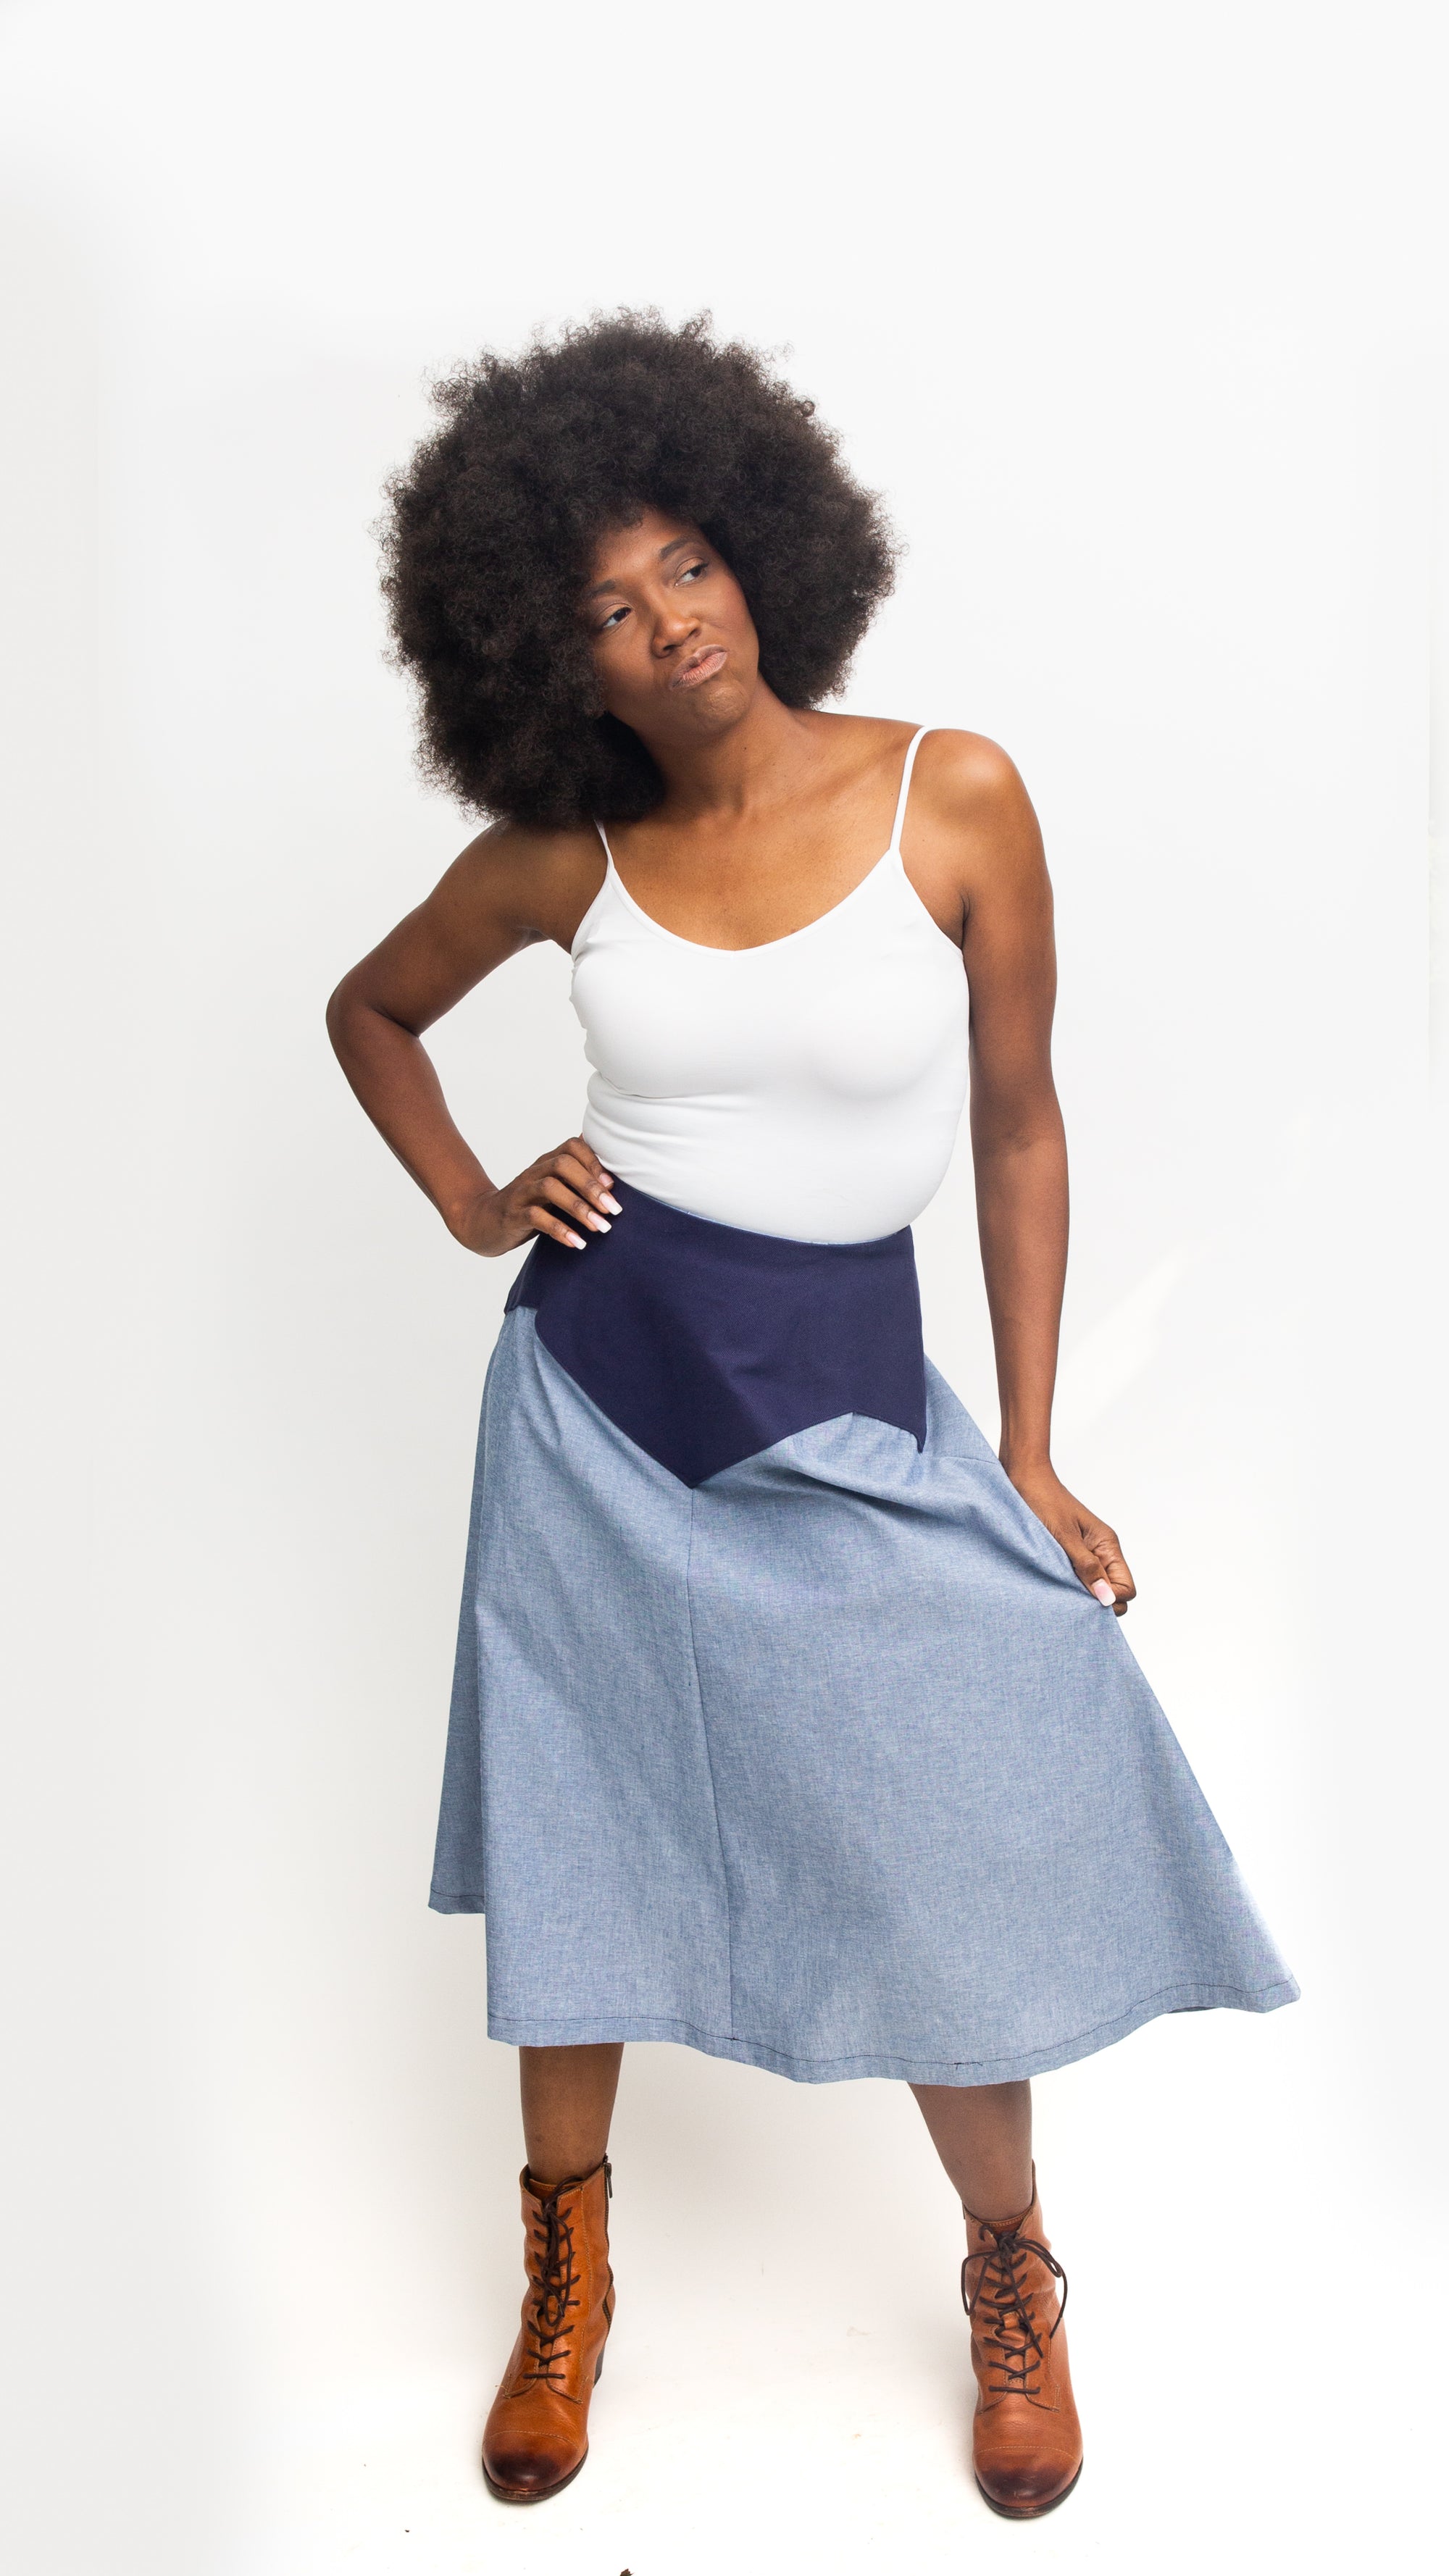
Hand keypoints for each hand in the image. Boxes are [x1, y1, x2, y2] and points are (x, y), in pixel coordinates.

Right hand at [449, 1137, 621, 1255]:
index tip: (613, 1185)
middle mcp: (534, 1173)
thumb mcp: (552, 1188)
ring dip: (579, 1208)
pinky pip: (536, 1217)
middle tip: (614, 1210)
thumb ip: (576, 1178)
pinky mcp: (512, 1215)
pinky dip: (560, 1230)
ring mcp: (521, 1193)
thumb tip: (609, 1164)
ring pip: (550, 1188)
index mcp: (546, 1163)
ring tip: (601, 1228)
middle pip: (563, 1165)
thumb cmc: (527, 1206)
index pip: (571, 1147)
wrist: (483, 1222)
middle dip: (591, 1186)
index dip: (593, 1161)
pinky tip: (577, 1242)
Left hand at [1001, 1459, 1136, 1614]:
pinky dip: (1067, 1587)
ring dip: (1079, 1595)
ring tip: (1057, 1590)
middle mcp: (1100, 1551)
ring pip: (1093, 1588)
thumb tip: (1106, 1598)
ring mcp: (1084, 1554)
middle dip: (1096, 1602)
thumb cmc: (1043, 1500)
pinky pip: (1076, 1580)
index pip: (1126, 1588)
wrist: (1023, 1477)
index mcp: (1107, 1545)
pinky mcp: (1067, 1555)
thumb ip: (1085, 1566)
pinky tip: (1050, 1584)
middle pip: (1113, 1592)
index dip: (1112, 1600)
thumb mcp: (1064, 1536)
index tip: (1086, 1600)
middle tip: (1068, 1598)